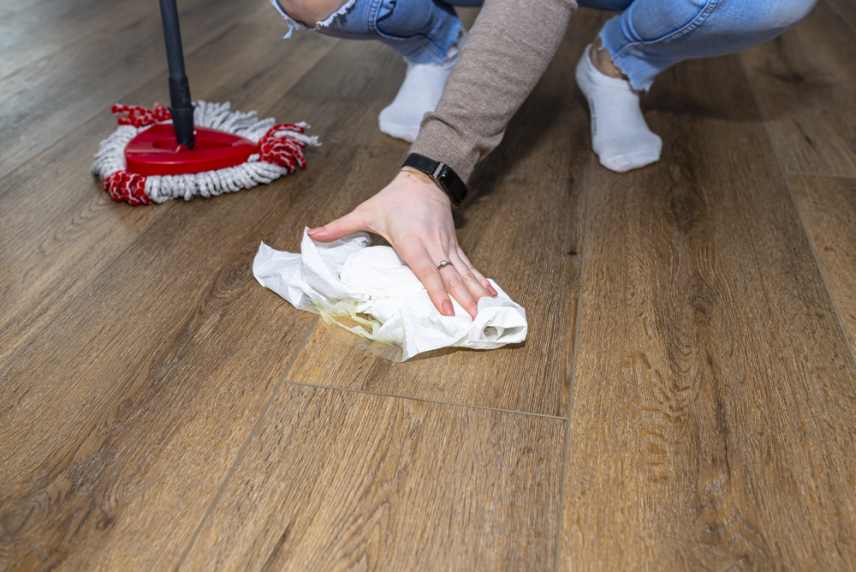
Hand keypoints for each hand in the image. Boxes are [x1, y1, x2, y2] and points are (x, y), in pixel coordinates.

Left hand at [308, 169, 496, 317]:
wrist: (424, 178)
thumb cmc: (393, 199)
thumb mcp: (365, 211)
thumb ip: (340, 227)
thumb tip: (312, 234)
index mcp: (412, 241)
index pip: (426, 269)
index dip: (436, 290)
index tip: (447, 309)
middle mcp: (433, 245)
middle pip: (450, 275)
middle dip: (463, 297)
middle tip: (474, 318)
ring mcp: (446, 245)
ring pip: (463, 271)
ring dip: (476, 291)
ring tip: (487, 310)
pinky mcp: (454, 245)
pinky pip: (468, 265)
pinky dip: (480, 280)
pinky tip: (491, 293)